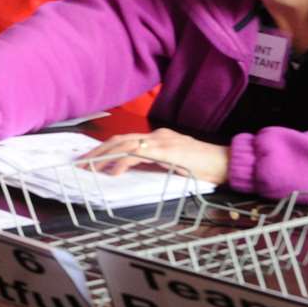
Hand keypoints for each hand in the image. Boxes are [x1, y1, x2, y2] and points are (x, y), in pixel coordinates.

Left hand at [79, 129, 230, 185]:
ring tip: (89, 166)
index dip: (106, 148)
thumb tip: (135, 170)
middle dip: (97, 151)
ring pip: (124, 144)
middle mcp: (157, 135)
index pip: (126, 139)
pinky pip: (138, 154)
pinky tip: (113, 171)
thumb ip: (156, 163)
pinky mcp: (167, 151)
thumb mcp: (175, 164)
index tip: (91, 159)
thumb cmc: (205, 166)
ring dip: (103, 156)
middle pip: (119, 139)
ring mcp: (162, 141)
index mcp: (159, 138)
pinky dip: (122, 162)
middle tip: (81, 163)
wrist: (227, 163)